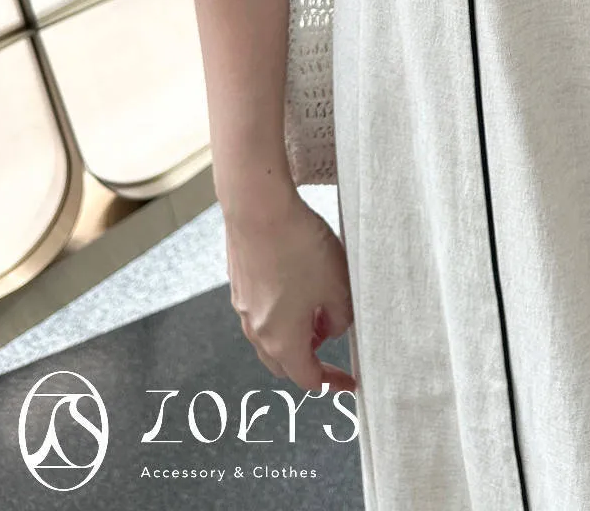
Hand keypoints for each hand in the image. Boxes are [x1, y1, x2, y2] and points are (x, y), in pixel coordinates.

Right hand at [224, 181, 356, 392]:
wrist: (258, 207)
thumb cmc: (299, 247)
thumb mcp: (337, 286)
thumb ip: (340, 318)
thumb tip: (333, 329)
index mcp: (282, 340)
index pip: (306, 378)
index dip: (331, 382)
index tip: (349, 382)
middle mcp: (256, 329)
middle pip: (284, 362)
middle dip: (309, 359)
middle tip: (333, 344)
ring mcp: (243, 305)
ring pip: (271, 336)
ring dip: (296, 334)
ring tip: (321, 310)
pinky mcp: (240, 282)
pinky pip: (261, 311)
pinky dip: (281, 313)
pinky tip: (299, 286)